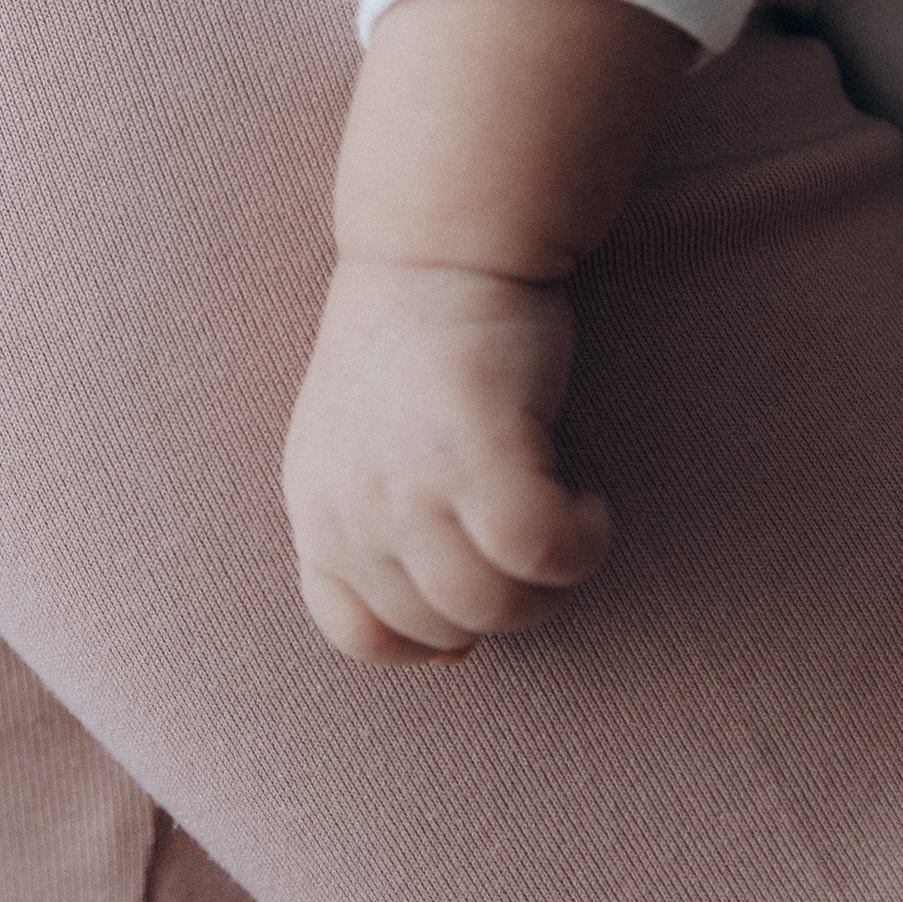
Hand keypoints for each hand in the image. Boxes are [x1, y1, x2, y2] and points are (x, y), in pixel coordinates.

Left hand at [282, 255, 607, 659]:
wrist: (440, 243)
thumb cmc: (417, 346)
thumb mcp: (368, 451)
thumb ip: (389, 537)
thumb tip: (449, 657)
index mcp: (314, 506)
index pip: (353, 629)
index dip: (426, 637)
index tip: (476, 604)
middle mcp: (348, 505)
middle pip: (441, 626)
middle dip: (506, 603)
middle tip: (538, 542)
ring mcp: (407, 482)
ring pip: (493, 605)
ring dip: (549, 584)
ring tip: (565, 519)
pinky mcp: (475, 451)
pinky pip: (540, 554)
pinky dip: (580, 543)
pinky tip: (587, 502)